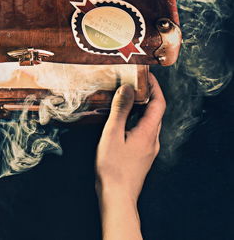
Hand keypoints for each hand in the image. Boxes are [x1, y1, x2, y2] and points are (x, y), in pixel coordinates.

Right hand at [95, 72, 165, 239]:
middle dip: (146, 94)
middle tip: (131, 81)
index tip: (145, 74)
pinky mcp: (141, 155)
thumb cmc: (113, 167)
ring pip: (148, 122)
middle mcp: (152, 139)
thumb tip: (127, 88)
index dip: (154, 87)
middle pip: (155, 111)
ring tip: (124, 97)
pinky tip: (120, 120)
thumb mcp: (112, 134)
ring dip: (139, 107)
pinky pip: (141, 131)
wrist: (117, 196)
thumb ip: (120, 110)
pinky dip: (134, 119)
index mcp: (148, 132)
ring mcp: (148, 149)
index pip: (159, 103)